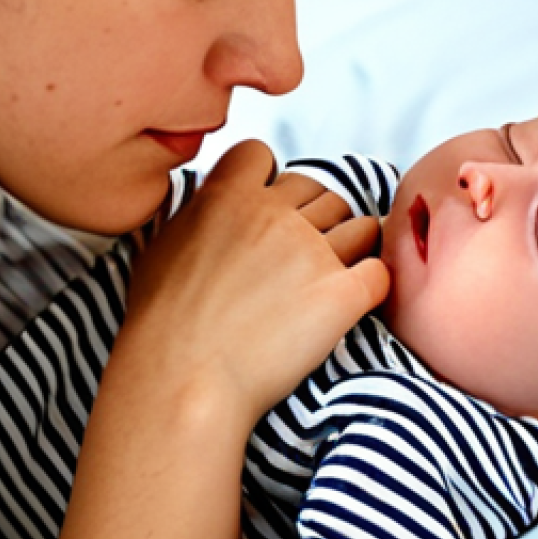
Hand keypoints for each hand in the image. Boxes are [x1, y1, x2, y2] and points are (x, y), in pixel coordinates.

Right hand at [121, 140, 388, 424]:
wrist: (182, 384)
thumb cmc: (160, 327)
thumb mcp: (158, 249)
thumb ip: (190, 215)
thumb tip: (205, 206)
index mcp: (227, 196)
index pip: (263, 154)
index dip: (268, 179)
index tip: (267, 207)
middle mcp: (273, 215)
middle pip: (320, 190)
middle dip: (316, 218)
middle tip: (301, 257)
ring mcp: (311, 252)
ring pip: (358, 226)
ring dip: (350, 248)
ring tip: (330, 279)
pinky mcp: (340, 294)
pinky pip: (378, 272)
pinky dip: (372, 285)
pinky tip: (354, 301)